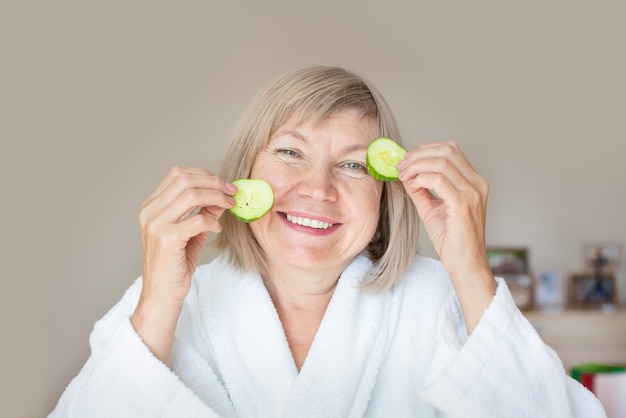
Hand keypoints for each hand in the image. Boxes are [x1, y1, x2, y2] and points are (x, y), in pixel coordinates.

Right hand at [132, 166, 234, 361]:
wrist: (162, 294)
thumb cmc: (174, 265)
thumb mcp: (191, 233)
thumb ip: (204, 212)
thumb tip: (224, 195)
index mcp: (151, 205)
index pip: (177, 174)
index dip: (204, 174)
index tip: (224, 184)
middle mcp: (150, 211)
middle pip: (184, 178)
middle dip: (213, 182)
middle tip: (232, 192)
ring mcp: (155, 224)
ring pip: (191, 194)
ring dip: (216, 197)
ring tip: (229, 206)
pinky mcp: (166, 239)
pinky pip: (197, 220)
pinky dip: (212, 221)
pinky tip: (218, 229)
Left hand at [398, 142, 494, 330]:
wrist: (465, 264)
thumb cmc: (452, 239)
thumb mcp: (433, 209)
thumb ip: (421, 191)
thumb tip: (405, 175)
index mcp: (474, 181)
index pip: (451, 150)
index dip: (425, 150)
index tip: (406, 160)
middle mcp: (477, 183)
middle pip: (447, 150)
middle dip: (419, 154)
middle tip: (401, 165)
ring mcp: (472, 193)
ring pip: (442, 162)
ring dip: (417, 166)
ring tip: (404, 176)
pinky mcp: (463, 205)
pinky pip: (439, 181)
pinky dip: (421, 179)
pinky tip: (412, 186)